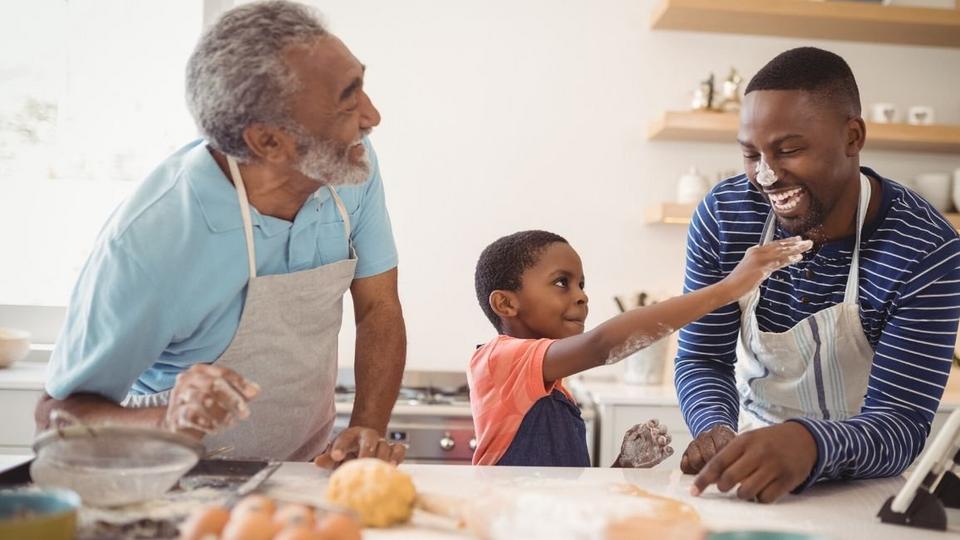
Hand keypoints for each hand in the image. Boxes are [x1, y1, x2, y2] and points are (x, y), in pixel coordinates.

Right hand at [163, 364, 259, 437]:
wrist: (177, 426)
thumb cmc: (202, 408)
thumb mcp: (221, 396)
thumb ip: (238, 391)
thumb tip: (255, 391)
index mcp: (199, 371)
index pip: (222, 373)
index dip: (240, 383)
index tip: (254, 393)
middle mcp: (186, 381)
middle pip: (213, 384)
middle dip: (232, 399)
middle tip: (244, 412)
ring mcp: (179, 398)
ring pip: (202, 399)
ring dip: (221, 413)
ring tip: (230, 422)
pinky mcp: (174, 415)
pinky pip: (191, 416)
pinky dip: (207, 422)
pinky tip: (216, 428)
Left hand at [313, 426, 406, 468]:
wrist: (364, 445)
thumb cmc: (349, 452)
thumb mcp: (336, 453)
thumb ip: (328, 458)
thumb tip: (318, 461)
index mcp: (350, 435)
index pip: (344, 438)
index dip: (340, 446)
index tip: (336, 456)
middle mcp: (368, 436)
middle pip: (369, 437)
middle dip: (366, 449)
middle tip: (362, 461)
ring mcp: (381, 442)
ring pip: (385, 445)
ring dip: (382, 455)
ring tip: (380, 466)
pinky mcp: (393, 449)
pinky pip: (399, 449)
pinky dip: (397, 456)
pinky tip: (393, 466)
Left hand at [614, 419, 672, 467]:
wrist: (627, 462)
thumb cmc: (627, 448)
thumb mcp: (628, 437)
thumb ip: (635, 430)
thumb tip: (641, 424)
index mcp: (647, 430)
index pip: (654, 423)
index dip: (654, 422)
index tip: (650, 424)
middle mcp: (654, 437)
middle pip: (663, 429)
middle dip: (662, 428)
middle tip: (656, 432)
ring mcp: (658, 446)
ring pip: (668, 438)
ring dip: (666, 438)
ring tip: (660, 440)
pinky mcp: (661, 455)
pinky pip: (670, 451)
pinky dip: (670, 449)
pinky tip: (665, 449)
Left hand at [690, 422, 817, 502]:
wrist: (804, 438)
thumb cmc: (769, 441)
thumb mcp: (748, 440)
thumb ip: (730, 456)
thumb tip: (709, 478)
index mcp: (745, 441)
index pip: (718, 462)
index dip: (704, 479)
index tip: (695, 491)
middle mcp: (758, 453)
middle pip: (730, 479)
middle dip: (723, 487)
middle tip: (725, 486)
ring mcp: (774, 466)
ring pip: (746, 491)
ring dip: (742, 494)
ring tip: (746, 486)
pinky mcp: (787, 479)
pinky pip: (765, 498)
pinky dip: (759, 498)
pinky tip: (762, 488)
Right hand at [720, 237, 811, 301]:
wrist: (728, 288)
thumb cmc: (738, 282)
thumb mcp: (751, 270)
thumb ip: (762, 266)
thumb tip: (772, 266)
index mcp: (753, 251)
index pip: (773, 244)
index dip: (786, 242)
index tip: (797, 240)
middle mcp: (756, 252)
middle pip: (779, 246)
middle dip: (794, 243)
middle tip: (807, 241)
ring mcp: (759, 259)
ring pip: (781, 252)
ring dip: (796, 248)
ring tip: (807, 246)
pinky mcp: (761, 268)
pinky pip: (778, 262)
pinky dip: (789, 259)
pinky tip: (798, 257)